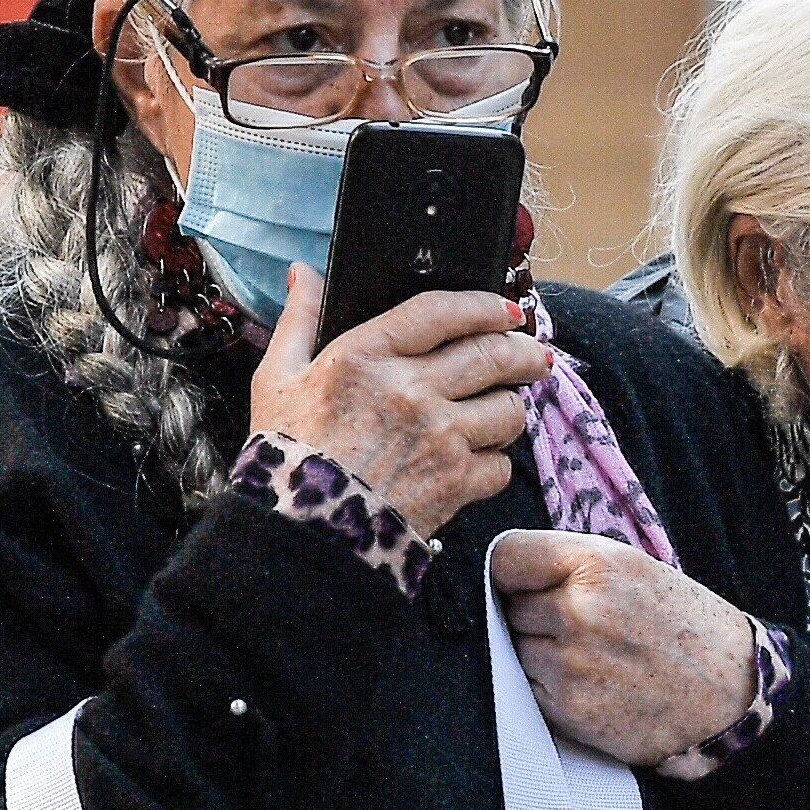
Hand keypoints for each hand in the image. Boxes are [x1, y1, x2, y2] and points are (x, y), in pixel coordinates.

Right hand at [251, 263, 551, 539]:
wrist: (298, 536)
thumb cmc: (285, 455)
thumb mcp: (277, 377)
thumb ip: (300, 319)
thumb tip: (306, 273)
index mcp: (368, 355)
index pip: (445, 311)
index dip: (485, 305)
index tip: (506, 310)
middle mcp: (412, 390)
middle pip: (493, 355)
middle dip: (523, 351)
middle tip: (532, 355)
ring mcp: (440, 436)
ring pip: (508, 410)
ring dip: (510, 408)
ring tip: (502, 410)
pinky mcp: (455, 482)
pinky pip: (501, 465)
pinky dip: (493, 464)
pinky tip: (476, 462)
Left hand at [490, 530, 756, 766]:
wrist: (730, 694)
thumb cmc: (682, 625)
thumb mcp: (635, 568)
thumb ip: (571, 564)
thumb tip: (502, 575)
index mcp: (595, 563)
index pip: (505, 557)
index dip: (511, 572)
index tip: (524, 583)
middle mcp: (579, 609)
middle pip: (510, 608)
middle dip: (534, 618)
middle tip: (583, 628)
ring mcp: (571, 663)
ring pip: (516, 651)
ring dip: (541, 656)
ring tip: (593, 659)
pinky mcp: (569, 709)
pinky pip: (528, 690)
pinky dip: (549, 691)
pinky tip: (592, 686)